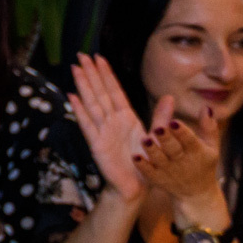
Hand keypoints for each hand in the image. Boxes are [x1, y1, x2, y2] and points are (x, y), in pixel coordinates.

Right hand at [66, 54, 171, 202]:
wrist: (136, 187)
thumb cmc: (146, 162)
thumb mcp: (157, 136)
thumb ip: (161, 116)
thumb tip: (170, 97)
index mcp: (126, 117)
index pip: (114, 90)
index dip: (106, 74)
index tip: (98, 58)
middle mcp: (112, 121)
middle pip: (99, 92)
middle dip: (91, 73)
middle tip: (81, 55)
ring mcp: (103, 131)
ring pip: (92, 103)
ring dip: (83, 86)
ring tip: (75, 68)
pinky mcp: (97, 144)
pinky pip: (87, 124)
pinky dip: (79, 111)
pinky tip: (72, 97)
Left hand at [138, 108, 229, 227]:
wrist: (196, 193)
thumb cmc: (203, 162)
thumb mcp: (211, 146)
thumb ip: (208, 127)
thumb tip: (205, 107)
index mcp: (197, 152)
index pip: (190, 141)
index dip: (182, 132)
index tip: (174, 122)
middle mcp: (183, 162)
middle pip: (173, 150)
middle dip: (166, 139)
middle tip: (157, 128)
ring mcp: (169, 171)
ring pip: (160, 161)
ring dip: (152, 151)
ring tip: (144, 140)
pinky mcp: (158, 179)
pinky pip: (149, 173)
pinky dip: (143, 166)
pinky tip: (135, 157)